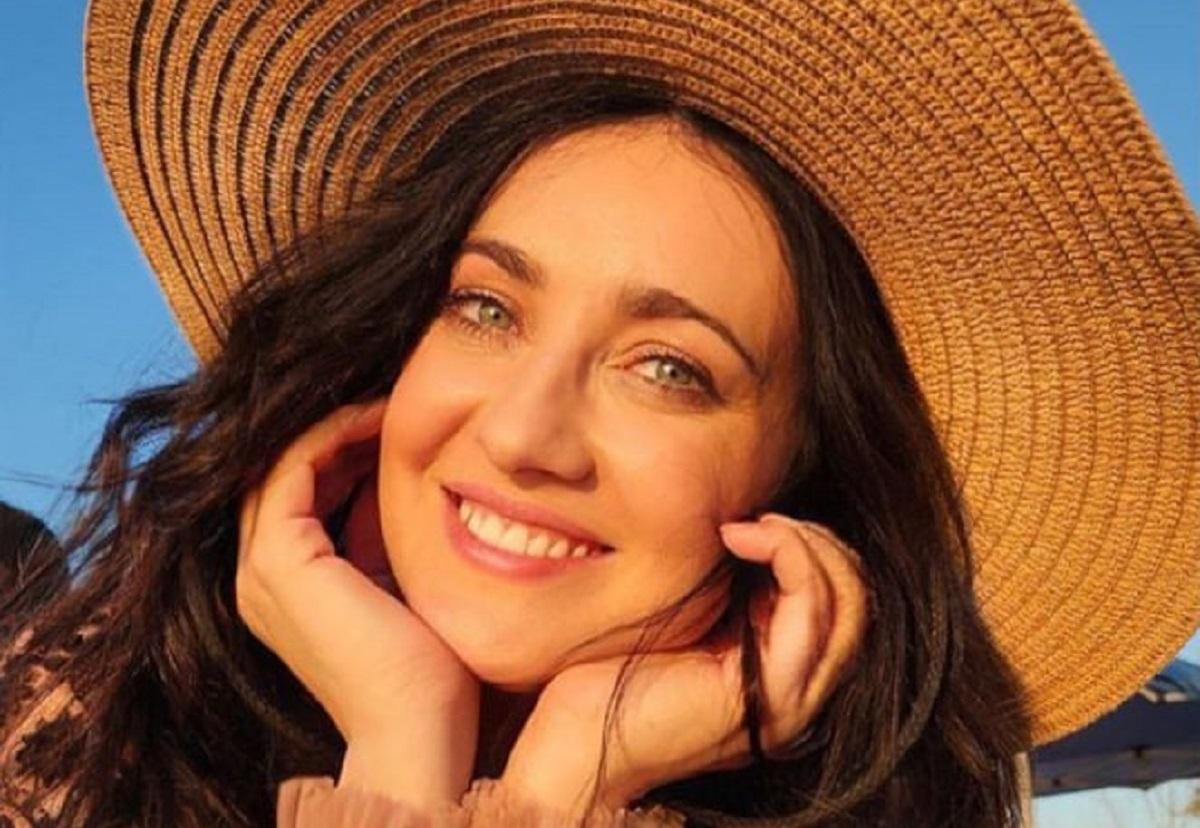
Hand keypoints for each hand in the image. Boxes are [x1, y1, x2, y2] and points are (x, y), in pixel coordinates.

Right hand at [236, 401, 478, 808]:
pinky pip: (294, 467)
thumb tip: (408, 480)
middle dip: (334, 430)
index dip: (340, 447)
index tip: (392, 418)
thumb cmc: (429, 666)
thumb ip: (385, 537)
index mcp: (287, 585)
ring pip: (281, 461)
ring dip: (333, 423)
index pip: (299, 489)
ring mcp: (263, 569)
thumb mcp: (401, 581)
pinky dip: (332, 433)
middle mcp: (260, 576)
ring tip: (386, 401)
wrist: (420, 727)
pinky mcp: (281, 561)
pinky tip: (380, 417)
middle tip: (387, 398)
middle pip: (283, 471)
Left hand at [501, 514, 869, 815]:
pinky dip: (788, 557)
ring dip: (805, 543)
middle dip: (818, 540)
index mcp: (779, 669)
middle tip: (761, 517)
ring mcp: (791, 696)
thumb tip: (737, 523)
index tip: (751, 518)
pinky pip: (810, 610)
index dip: (810, 545)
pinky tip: (739, 537)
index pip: (838, 596)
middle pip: (855, 596)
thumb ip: (721, 587)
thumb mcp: (680, 616)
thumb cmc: (605, 676)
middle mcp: (799, 688)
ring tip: (750, 526)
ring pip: (847, 601)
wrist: (573, 746)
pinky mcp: (772, 695)